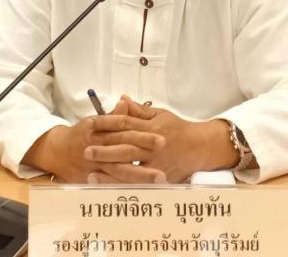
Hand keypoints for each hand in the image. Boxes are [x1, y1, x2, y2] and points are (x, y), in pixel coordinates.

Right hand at [22, 98, 165, 182]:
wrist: (57, 151)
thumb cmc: (82, 134)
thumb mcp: (96, 121)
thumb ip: (113, 115)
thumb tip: (125, 101)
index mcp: (98, 127)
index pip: (122, 127)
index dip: (142, 132)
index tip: (162, 137)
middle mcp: (96, 144)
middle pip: (123, 147)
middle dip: (144, 149)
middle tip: (164, 150)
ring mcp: (95, 163)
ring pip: (119, 169)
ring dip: (140, 174)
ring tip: (161, 178)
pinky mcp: (92, 177)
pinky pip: (111, 183)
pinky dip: (126, 187)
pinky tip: (142, 191)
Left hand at [86, 95, 237, 182]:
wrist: (201, 147)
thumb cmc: (179, 129)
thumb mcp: (160, 115)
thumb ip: (139, 110)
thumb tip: (121, 99)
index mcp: (151, 127)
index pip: (125, 124)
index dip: (106, 123)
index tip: (89, 124)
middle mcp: (153, 146)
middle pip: (125, 148)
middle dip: (104, 150)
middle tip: (86, 151)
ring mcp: (157, 164)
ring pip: (131, 169)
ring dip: (110, 172)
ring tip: (91, 174)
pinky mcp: (160, 178)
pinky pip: (139, 184)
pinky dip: (124, 187)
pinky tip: (111, 189)